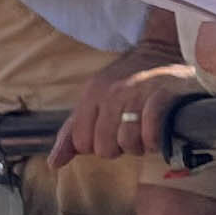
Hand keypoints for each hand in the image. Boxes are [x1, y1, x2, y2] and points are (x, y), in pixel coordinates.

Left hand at [49, 43, 207, 167]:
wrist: (161, 51)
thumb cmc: (127, 83)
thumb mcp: (95, 101)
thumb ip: (72, 132)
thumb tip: (54, 163)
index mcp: (92, 93)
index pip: (82, 142)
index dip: (98, 146)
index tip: (112, 135)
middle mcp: (112, 92)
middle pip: (105, 147)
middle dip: (119, 148)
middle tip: (130, 134)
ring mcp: (137, 93)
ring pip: (127, 142)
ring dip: (139, 147)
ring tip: (145, 135)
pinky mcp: (162, 95)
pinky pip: (150, 133)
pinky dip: (154, 142)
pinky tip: (158, 136)